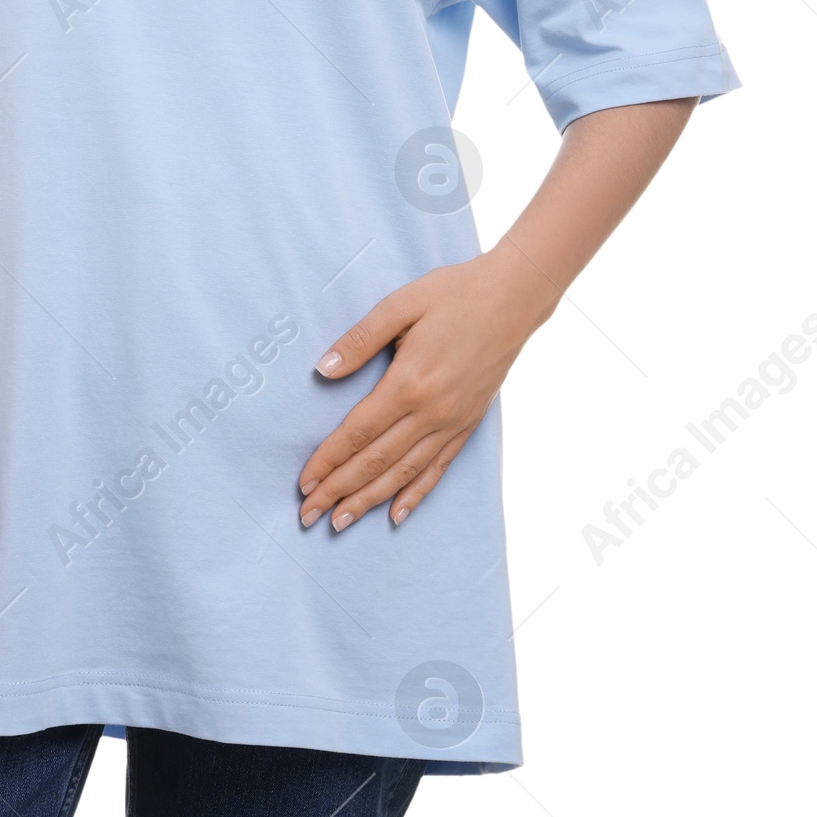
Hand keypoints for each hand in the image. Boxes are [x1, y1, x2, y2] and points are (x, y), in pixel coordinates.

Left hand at [298, 245, 554, 530]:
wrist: (514, 297)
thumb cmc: (454, 293)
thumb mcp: (400, 305)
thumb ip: (359, 340)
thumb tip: (322, 370)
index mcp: (409, 382)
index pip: (357, 433)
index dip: (328, 461)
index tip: (303, 484)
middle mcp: (432, 412)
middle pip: (376, 461)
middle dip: (338, 491)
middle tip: (308, 515)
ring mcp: (453, 421)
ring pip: (404, 473)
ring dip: (369, 500)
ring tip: (341, 522)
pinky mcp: (469, 424)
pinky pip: (438, 468)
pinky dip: (415, 494)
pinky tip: (396, 515)